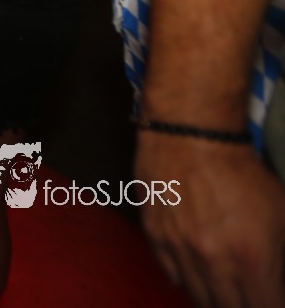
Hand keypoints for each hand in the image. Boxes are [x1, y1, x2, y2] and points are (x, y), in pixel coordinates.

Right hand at [136, 132, 284, 306]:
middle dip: (243, 305)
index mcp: (252, 259)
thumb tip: (275, 278)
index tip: (270, 300)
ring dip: (215, 296)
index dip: (271, 307)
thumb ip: (280, 255)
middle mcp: (213, 262)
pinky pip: (172, 275)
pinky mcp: (155, 237)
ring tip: (226, 288)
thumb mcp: (281, 213)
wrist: (190, 136)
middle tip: (249, 295)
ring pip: (199, 297)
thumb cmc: (240, 171)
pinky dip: (187, 277)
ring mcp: (179, 251)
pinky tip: (199, 267)